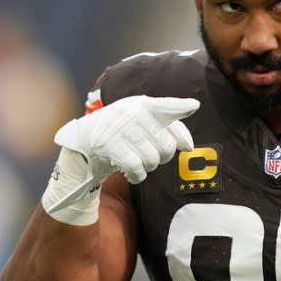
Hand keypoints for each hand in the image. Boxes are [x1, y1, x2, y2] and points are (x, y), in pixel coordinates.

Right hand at [43, 95, 198, 219]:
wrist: (85, 138)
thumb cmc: (124, 131)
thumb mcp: (144, 123)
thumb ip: (170, 130)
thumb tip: (189, 147)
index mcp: (144, 104)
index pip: (166, 106)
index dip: (181, 107)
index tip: (194, 106)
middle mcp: (133, 112)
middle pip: (166, 146)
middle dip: (163, 157)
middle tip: (150, 155)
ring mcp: (119, 128)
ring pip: (152, 159)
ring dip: (148, 167)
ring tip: (139, 162)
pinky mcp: (108, 144)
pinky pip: (136, 168)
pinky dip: (137, 175)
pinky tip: (133, 173)